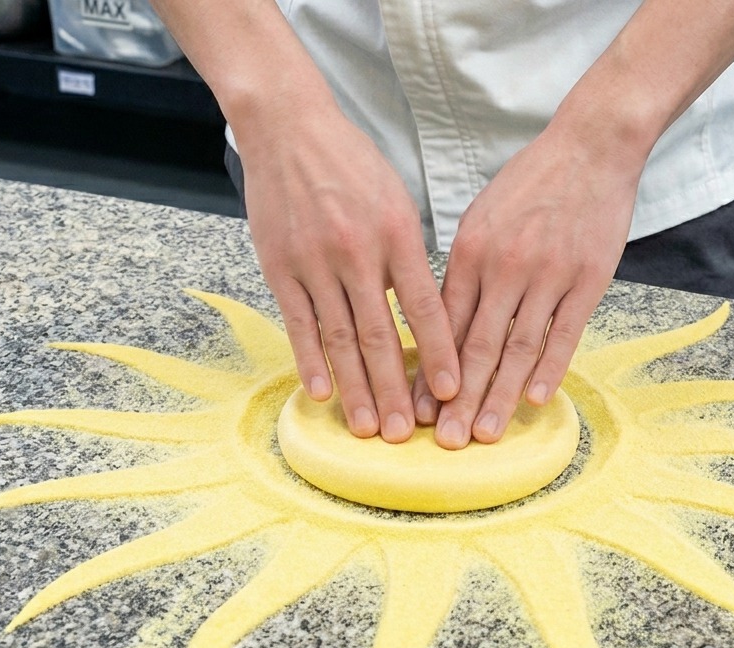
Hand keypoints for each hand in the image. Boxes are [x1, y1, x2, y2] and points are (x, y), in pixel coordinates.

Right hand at [240, 104, 459, 441]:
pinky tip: (322, 393)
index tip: (453, 392)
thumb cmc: (352, 164)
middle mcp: (357, 252)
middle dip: (396, 388)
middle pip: (381, 334)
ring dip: (356, 388)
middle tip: (406, 433)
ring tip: (368, 427)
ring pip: (340, 338)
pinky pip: (299, 323)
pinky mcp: (280, 268)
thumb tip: (427, 311)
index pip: (424, 306)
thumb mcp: (397, 200)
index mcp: (396, 233)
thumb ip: (410, 256)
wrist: (289, 128)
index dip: (439, 352)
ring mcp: (315, 262)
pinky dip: (310, 361)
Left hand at [413, 122, 643, 448]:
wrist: (589, 147)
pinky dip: (550, 368)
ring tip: (483, 434)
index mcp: (470, 251)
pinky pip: (565, 332)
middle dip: (457, 398)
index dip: (431, 371)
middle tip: (444, 440)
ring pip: (518, 346)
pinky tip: (536, 400)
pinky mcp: (588, 278)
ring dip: (499, 395)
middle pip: (477, 345)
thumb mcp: (479, 219)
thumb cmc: (528, 185)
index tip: (418, 408)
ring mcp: (548, 274)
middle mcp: (504, 266)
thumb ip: (461, 271)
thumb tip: (442, 324)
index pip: (446, 325)